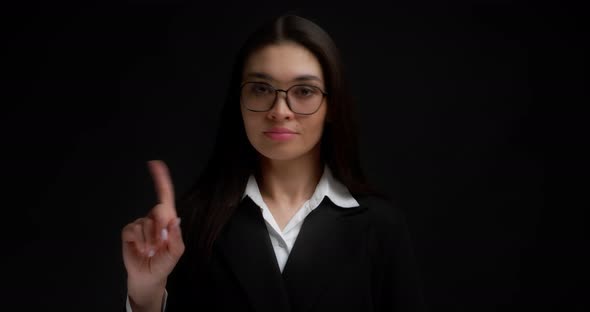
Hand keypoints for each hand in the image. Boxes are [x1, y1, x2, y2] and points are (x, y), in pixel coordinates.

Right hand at [121, 160, 184, 298]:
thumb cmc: (164, 262)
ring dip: (150, 240)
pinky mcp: (129, 231)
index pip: (165, 196)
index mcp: (167, 220)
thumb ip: (176, 236)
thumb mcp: (175, 252)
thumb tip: (174, 219)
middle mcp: (154, 218)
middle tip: (161, 243)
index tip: (156, 164)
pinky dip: (139, 241)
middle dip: (161, 228)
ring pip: (146, 224)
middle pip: (159, 209)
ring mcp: (140, 224)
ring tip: (151, 251)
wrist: (148, 276)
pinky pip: (134, 229)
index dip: (161, 179)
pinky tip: (141, 249)